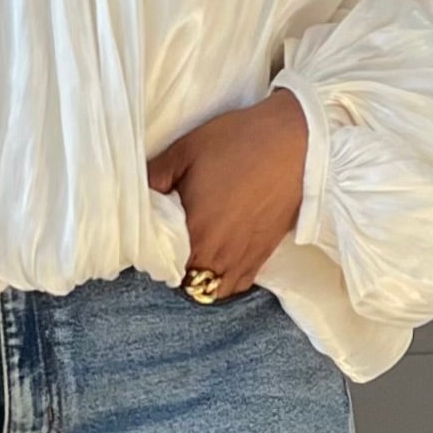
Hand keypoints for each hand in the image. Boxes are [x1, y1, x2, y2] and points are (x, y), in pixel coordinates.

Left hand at [146, 88, 310, 300]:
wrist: (295, 143)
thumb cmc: (238, 143)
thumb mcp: (186, 150)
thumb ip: (155, 176)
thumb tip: (136, 195)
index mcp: (197, 233)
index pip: (164, 265)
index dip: (154, 254)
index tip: (151, 237)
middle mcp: (220, 256)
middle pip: (186, 282)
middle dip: (174, 267)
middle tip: (170, 241)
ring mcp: (244, 260)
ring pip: (211, 289)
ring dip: (198, 277)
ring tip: (193, 251)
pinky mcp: (263, 256)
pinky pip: (236, 285)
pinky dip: (223, 279)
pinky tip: (217, 257)